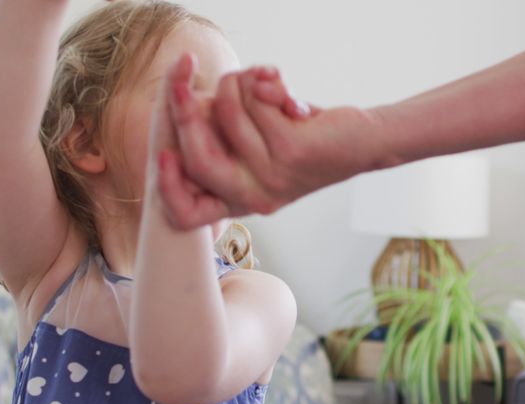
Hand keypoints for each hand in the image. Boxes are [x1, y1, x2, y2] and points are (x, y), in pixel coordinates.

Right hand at [160, 60, 391, 228]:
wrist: (360, 142)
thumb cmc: (303, 137)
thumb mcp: (258, 142)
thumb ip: (221, 132)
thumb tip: (186, 103)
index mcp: (240, 199)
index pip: (186, 214)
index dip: (166, 188)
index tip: (164, 156)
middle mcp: (254, 196)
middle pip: (196, 156)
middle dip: (183, 107)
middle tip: (183, 69)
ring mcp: (272, 176)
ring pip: (226, 113)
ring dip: (239, 82)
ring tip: (263, 82)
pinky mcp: (290, 151)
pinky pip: (255, 101)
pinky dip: (265, 81)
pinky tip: (283, 88)